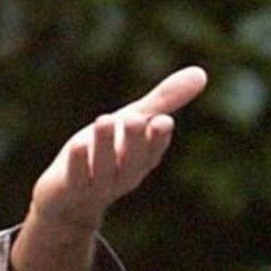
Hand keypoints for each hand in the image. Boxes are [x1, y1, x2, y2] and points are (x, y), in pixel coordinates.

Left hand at [29, 66, 208, 234]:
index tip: (164, 121)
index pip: (154, 150)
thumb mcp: (133, 122)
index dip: (158, 138)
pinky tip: (77, 144)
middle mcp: (122, 175)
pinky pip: (75, 178)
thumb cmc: (105, 152)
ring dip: (104, 145)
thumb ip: (163, 101)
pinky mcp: (69, 189)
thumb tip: (201, 73)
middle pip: (132, 160)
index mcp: (141, 159)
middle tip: (135, 118)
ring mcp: (95, 185)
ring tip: (105, 119)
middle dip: (135, 140)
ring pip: (102, 168)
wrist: (68, 197)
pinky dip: (77, 162)